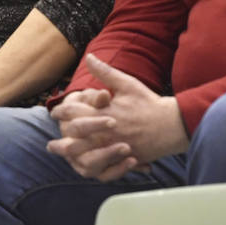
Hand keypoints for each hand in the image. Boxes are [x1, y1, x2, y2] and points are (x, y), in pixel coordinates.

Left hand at [47, 55, 187, 181]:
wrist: (173, 125)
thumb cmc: (148, 103)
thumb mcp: (127, 84)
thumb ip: (105, 72)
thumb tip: (89, 57)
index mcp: (105, 111)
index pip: (75, 111)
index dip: (62, 111)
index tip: (55, 112)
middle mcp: (107, 130)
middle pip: (76, 135)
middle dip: (61, 135)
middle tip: (52, 137)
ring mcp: (115, 146)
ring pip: (86, 154)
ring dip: (70, 154)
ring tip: (60, 153)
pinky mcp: (125, 158)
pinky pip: (105, 167)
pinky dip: (92, 166)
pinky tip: (83, 165)